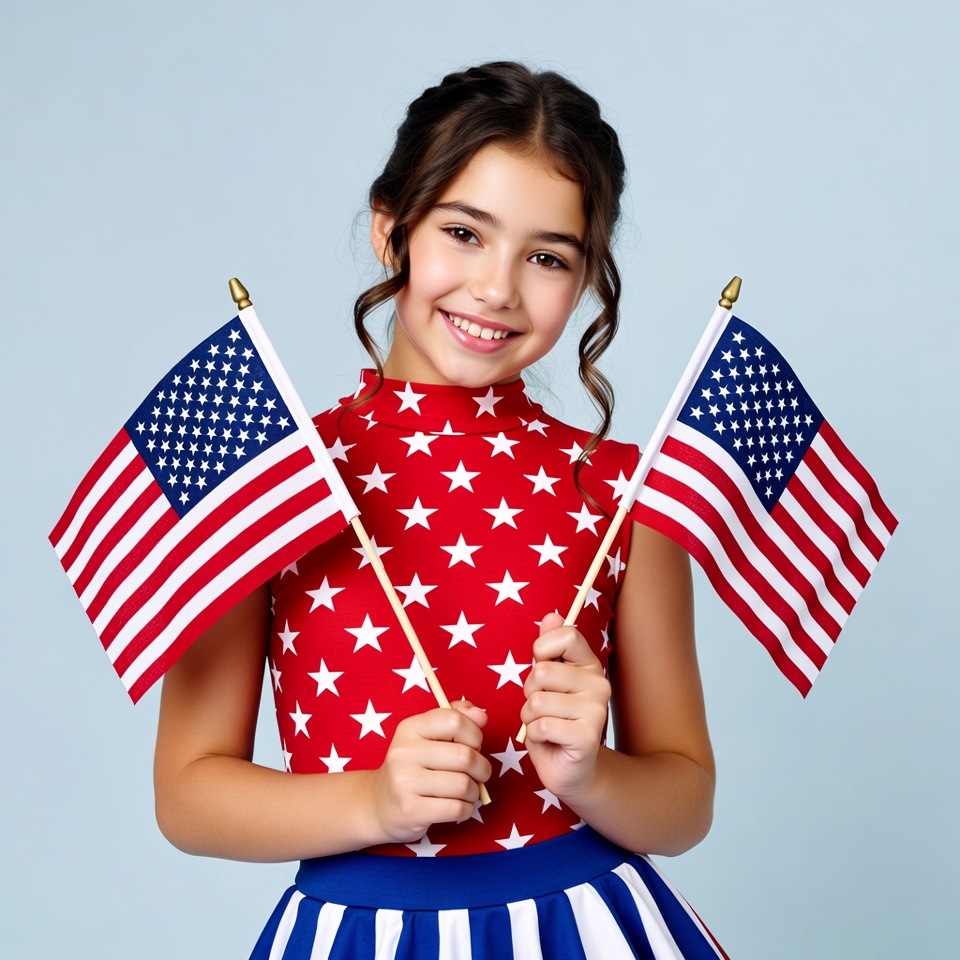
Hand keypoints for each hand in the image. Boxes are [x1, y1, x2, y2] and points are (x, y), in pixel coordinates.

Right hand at [371, 700, 490, 842]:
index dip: (475, 734)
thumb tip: (481, 714)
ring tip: (466, 791)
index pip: (454, 720)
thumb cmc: (415, 766)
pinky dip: (467, 809)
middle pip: (464, 756)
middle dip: (481, 768)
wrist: (379, 805)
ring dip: (474, 791)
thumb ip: (457, 716)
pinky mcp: (410, 810)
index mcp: (410, 728)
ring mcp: (404, 782)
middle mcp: (403, 752)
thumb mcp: (429, 735)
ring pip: (463, 785)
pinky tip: (458, 806)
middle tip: (478, 773)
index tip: (474, 745)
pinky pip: (456, 809)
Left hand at [521, 613, 610, 801]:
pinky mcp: (587, 736)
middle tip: (541, 708)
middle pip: (543, 671)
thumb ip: (549, 649)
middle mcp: (599, 684)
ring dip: (529, 717)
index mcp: (589, 665)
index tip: (542, 670)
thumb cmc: (554, 721)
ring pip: (537, 700)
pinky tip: (548, 741)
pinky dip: (535, 735)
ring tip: (544, 726)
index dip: (542, 650)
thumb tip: (551, 615)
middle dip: (529, 692)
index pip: (566, 635)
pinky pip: (541, 725)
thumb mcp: (547, 682)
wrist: (571, 769)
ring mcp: (596, 710)